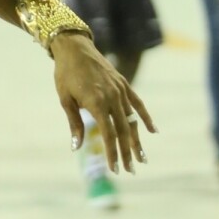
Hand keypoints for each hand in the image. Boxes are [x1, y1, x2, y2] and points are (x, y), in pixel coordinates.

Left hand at [52, 33, 155, 173]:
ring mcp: (120, 90)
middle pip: (123, 130)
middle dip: (127, 152)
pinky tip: (152, 131)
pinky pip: (138, 103)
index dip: (112, 152)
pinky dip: (145, 117)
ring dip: (137, 140)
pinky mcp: (124, 84)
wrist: (75, 47)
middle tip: (130, 171)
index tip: (114, 169)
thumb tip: (76, 147)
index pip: (108, 134)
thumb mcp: (65, 100)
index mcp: (96, 102)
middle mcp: (112, 97)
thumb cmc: (65, 74)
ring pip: (132, 119)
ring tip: (142, 158)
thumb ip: (74, 124)